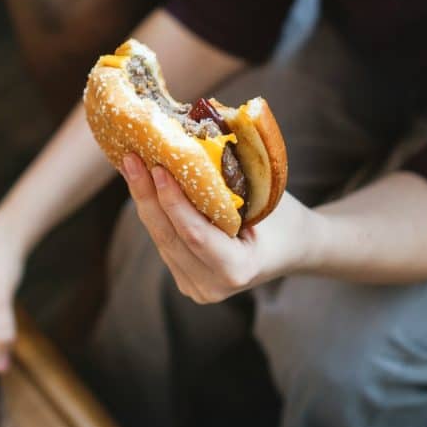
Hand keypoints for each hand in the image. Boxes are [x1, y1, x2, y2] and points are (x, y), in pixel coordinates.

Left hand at [120, 153, 319, 302]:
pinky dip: (155, 210)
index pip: (195, 235)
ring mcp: (196, 287)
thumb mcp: (265, 197)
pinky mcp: (185, 278)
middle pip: (168, 237)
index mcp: (238, 270)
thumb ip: (227, 181)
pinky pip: (164, 240)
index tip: (157, 168)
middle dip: (146, 195)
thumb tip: (188, 139)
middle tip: (131, 159)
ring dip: (145, 200)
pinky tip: (143, 183)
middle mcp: (213, 287)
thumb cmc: (285, 217)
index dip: (173, 202)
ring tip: (132, 164)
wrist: (296, 248)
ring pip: (161, 238)